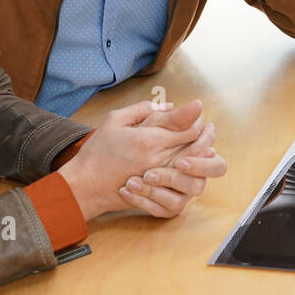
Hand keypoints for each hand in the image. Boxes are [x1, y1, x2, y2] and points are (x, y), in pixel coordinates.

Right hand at [59, 99, 208, 220]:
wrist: (86, 185)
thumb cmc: (98, 151)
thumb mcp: (115, 120)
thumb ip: (143, 109)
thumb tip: (168, 106)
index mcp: (149, 139)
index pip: (186, 126)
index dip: (194, 115)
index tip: (198, 107)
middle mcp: (158, 158)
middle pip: (195, 143)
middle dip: (203, 131)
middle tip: (207, 124)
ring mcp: (160, 175)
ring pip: (194, 162)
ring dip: (202, 149)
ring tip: (206, 139)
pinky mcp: (158, 188)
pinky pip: (184, 179)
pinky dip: (192, 168)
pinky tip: (193, 159)